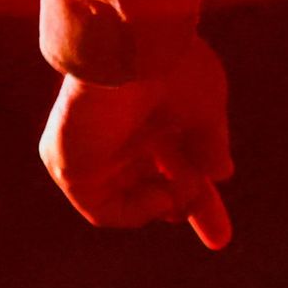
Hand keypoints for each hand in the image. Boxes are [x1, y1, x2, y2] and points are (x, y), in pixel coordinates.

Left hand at [41, 41, 234, 248]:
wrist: (130, 48)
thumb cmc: (171, 67)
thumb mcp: (206, 109)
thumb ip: (210, 144)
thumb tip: (220, 173)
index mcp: (147, 114)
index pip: (171, 164)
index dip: (197, 197)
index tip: (219, 236)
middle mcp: (116, 131)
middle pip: (149, 185)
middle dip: (185, 209)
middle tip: (218, 239)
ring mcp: (90, 149)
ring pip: (130, 198)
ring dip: (167, 205)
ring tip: (183, 191)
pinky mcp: (68, 163)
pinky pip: (101, 209)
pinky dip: (136, 211)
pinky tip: (161, 194)